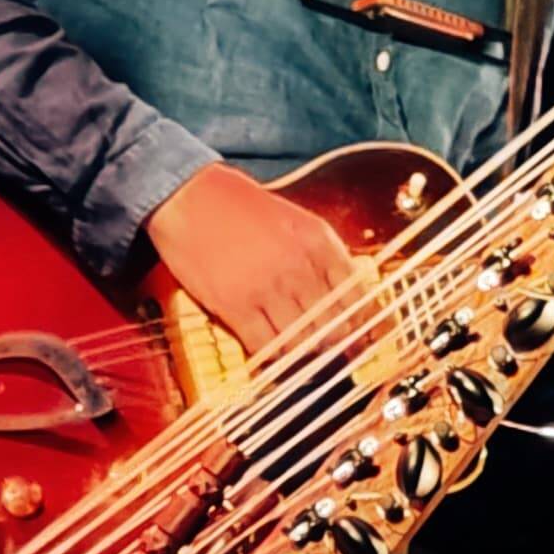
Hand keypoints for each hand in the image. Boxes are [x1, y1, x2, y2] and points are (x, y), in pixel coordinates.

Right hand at [145, 161, 357, 352]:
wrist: (188, 197)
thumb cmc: (238, 206)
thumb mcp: (295, 220)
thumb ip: (322, 254)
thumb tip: (347, 292)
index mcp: (319, 242)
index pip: (358, 296)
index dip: (365, 324)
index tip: (364, 338)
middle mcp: (299, 265)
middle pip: (334, 325)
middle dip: (336, 343)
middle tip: (332, 352)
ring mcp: (267, 287)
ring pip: (304, 340)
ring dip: (304, 352)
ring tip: (300, 351)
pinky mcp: (235, 305)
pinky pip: (267, 346)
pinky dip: (273, 356)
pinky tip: (272, 351)